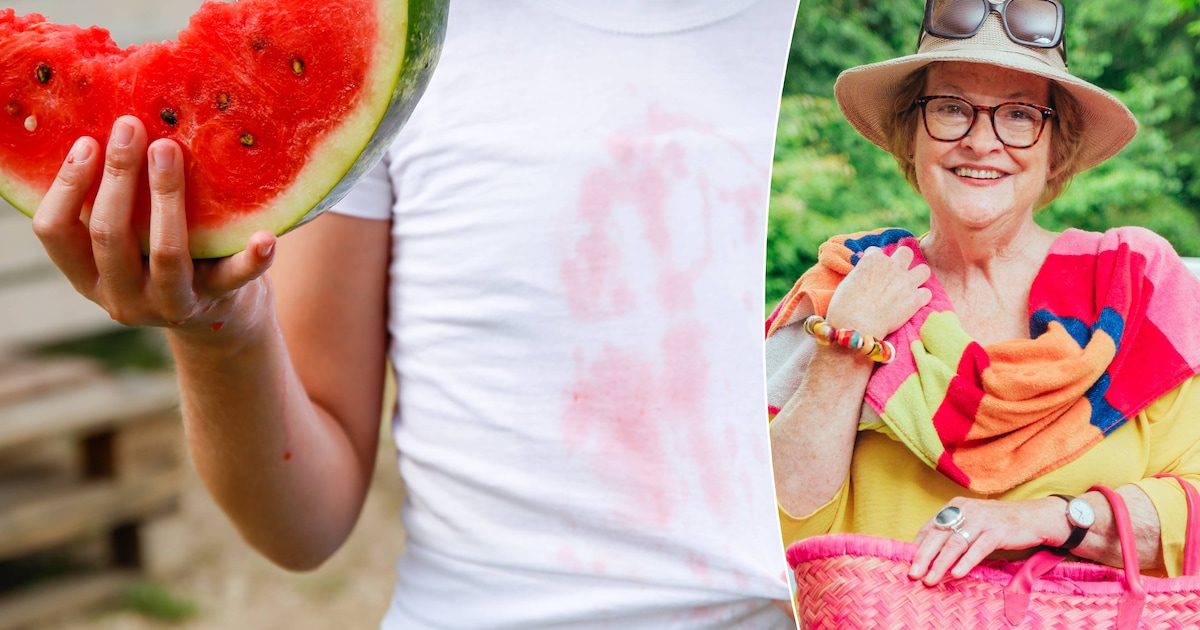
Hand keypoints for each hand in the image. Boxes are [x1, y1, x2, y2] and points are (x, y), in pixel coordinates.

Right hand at [32, 115, 275, 334]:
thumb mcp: (126, 238)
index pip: (55, 233)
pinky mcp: (218, 299)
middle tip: (130, 127)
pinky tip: (265, 237)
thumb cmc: (160, 256)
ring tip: (169, 149)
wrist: (214, 315)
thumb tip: (108, 125)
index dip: (66, 186)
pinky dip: (251, 258)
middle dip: (118, 177)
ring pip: (165, 252)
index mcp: (88, 278)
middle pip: (109, 236)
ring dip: (167, 197)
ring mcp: (171, 303)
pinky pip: (235, 276)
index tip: (86, 141)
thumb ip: (110, 203)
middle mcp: (123, 298)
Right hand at [825, 245, 931, 339]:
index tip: (872, 272)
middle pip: (906, 252)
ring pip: (924, 270)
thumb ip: (861, 273)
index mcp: (873, 259)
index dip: (874, 262)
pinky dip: (920, 298)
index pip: (877, 252)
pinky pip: (927, 293)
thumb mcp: (847, 281)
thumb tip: (865, 275)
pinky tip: (912, 304)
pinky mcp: (915, 300)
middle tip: (896, 273)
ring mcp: (906, 282)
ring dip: (917, 277)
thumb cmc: (844, 306)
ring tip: (909, 286)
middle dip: (902, 260)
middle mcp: (893, 266)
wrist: (855, 326)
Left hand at [908, 497, 1064, 585]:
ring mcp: (981, 520)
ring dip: (940, 564)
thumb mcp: (972, 523)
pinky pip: (977, 549)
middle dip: (923, 556)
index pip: (929, 527)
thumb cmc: (999, 524)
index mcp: (955, 507)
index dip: (918, 545)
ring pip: (955, 543)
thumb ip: (954, 534)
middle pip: (938, 535)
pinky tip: (956, 573)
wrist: (1034, 518)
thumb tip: (931, 556)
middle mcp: (966, 510)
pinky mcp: (997, 531)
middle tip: (913, 574)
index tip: (909, 562)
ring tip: (931, 579)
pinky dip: (965, 562)